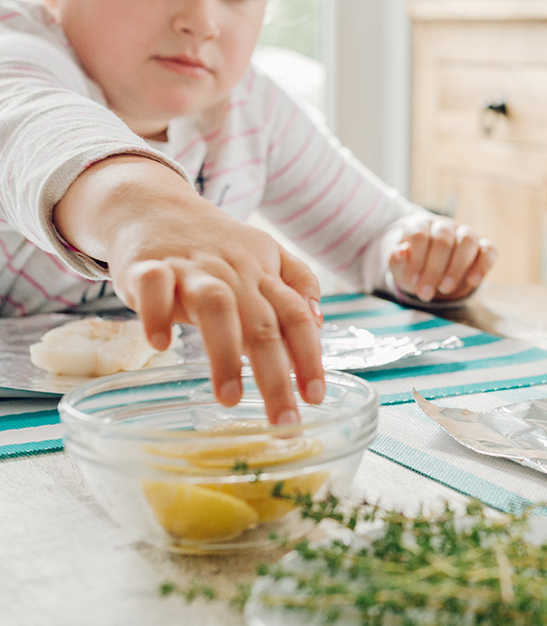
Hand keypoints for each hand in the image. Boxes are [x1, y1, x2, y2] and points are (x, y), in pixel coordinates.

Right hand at [54, 156, 324, 423]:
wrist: (153, 204)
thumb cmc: (215, 244)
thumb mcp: (265, 254)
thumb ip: (296, 284)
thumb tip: (319, 321)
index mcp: (264, 273)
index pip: (296, 317)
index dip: (310, 356)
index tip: (315, 397)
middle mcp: (234, 272)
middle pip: (263, 324)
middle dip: (276, 377)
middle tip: (284, 421)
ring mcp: (191, 268)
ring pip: (217, 307)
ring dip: (225, 354)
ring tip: (230, 399)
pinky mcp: (148, 266)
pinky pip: (154, 287)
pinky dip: (157, 314)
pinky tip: (161, 345)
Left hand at [385, 211, 496, 302]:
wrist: (434, 272)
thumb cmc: (416, 268)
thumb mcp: (401, 268)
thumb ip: (397, 261)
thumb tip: (401, 252)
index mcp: (421, 225)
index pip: (419, 234)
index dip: (416, 258)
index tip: (412, 281)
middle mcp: (445, 226)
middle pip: (443, 238)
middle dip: (433, 269)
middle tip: (425, 293)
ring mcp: (466, 234)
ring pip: (467, 240)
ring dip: (457, 266)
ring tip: (445, 289)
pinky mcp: (484, 246)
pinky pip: (489, 250)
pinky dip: (483, 265)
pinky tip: (472, 281)